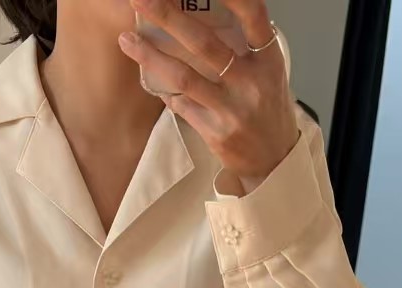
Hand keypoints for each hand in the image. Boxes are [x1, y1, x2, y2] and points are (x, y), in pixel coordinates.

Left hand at [119, 0, 299, 186]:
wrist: (273, 159)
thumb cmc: (266, 107)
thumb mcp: (267, 71)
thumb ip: (243, 47)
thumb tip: (199, 17)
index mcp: (267, 59)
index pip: (252, 14)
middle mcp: (251, 82)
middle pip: (204, 42)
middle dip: (168, 16)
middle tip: (141, 0)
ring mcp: (232, 109)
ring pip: (183, 77)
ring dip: (150, 56)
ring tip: (127, 40)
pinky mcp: (216, 133)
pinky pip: (181, 105)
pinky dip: (167, 92)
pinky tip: (155, 82)